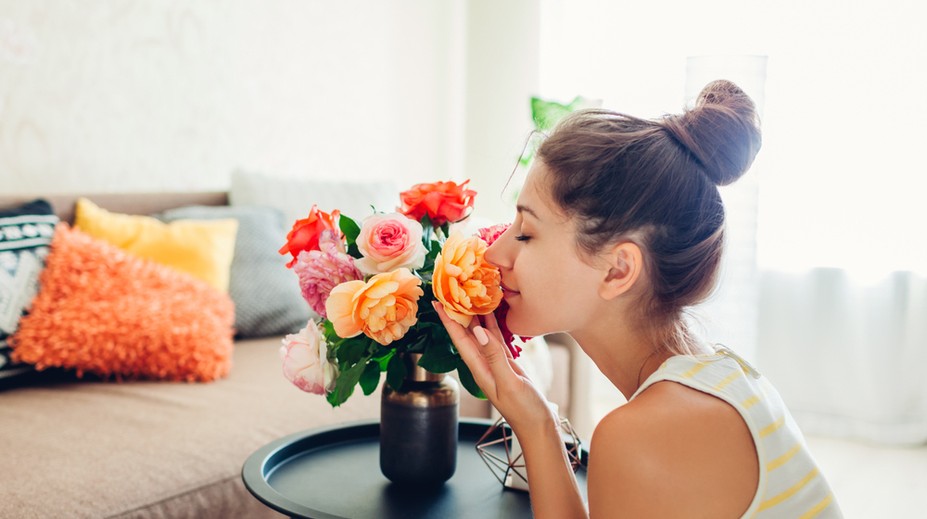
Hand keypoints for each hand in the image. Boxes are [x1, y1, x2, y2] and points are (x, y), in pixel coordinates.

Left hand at [432, 302, 554, 432]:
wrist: (538, 426)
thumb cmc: (524, 410)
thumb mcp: (509, 382)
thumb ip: (494, 356)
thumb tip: (477, 331)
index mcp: (479, 369)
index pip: (459, 340)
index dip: (448, 321)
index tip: (437, 302)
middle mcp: (483, 364)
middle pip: (466, 334)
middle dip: (458, 313)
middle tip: (452, 290)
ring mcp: (494, 363)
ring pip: (480, 334)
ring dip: (475, 315)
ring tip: (470, 294)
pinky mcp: (507, 364)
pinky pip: (495, 339)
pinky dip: (492, 324)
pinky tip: (492, 313)